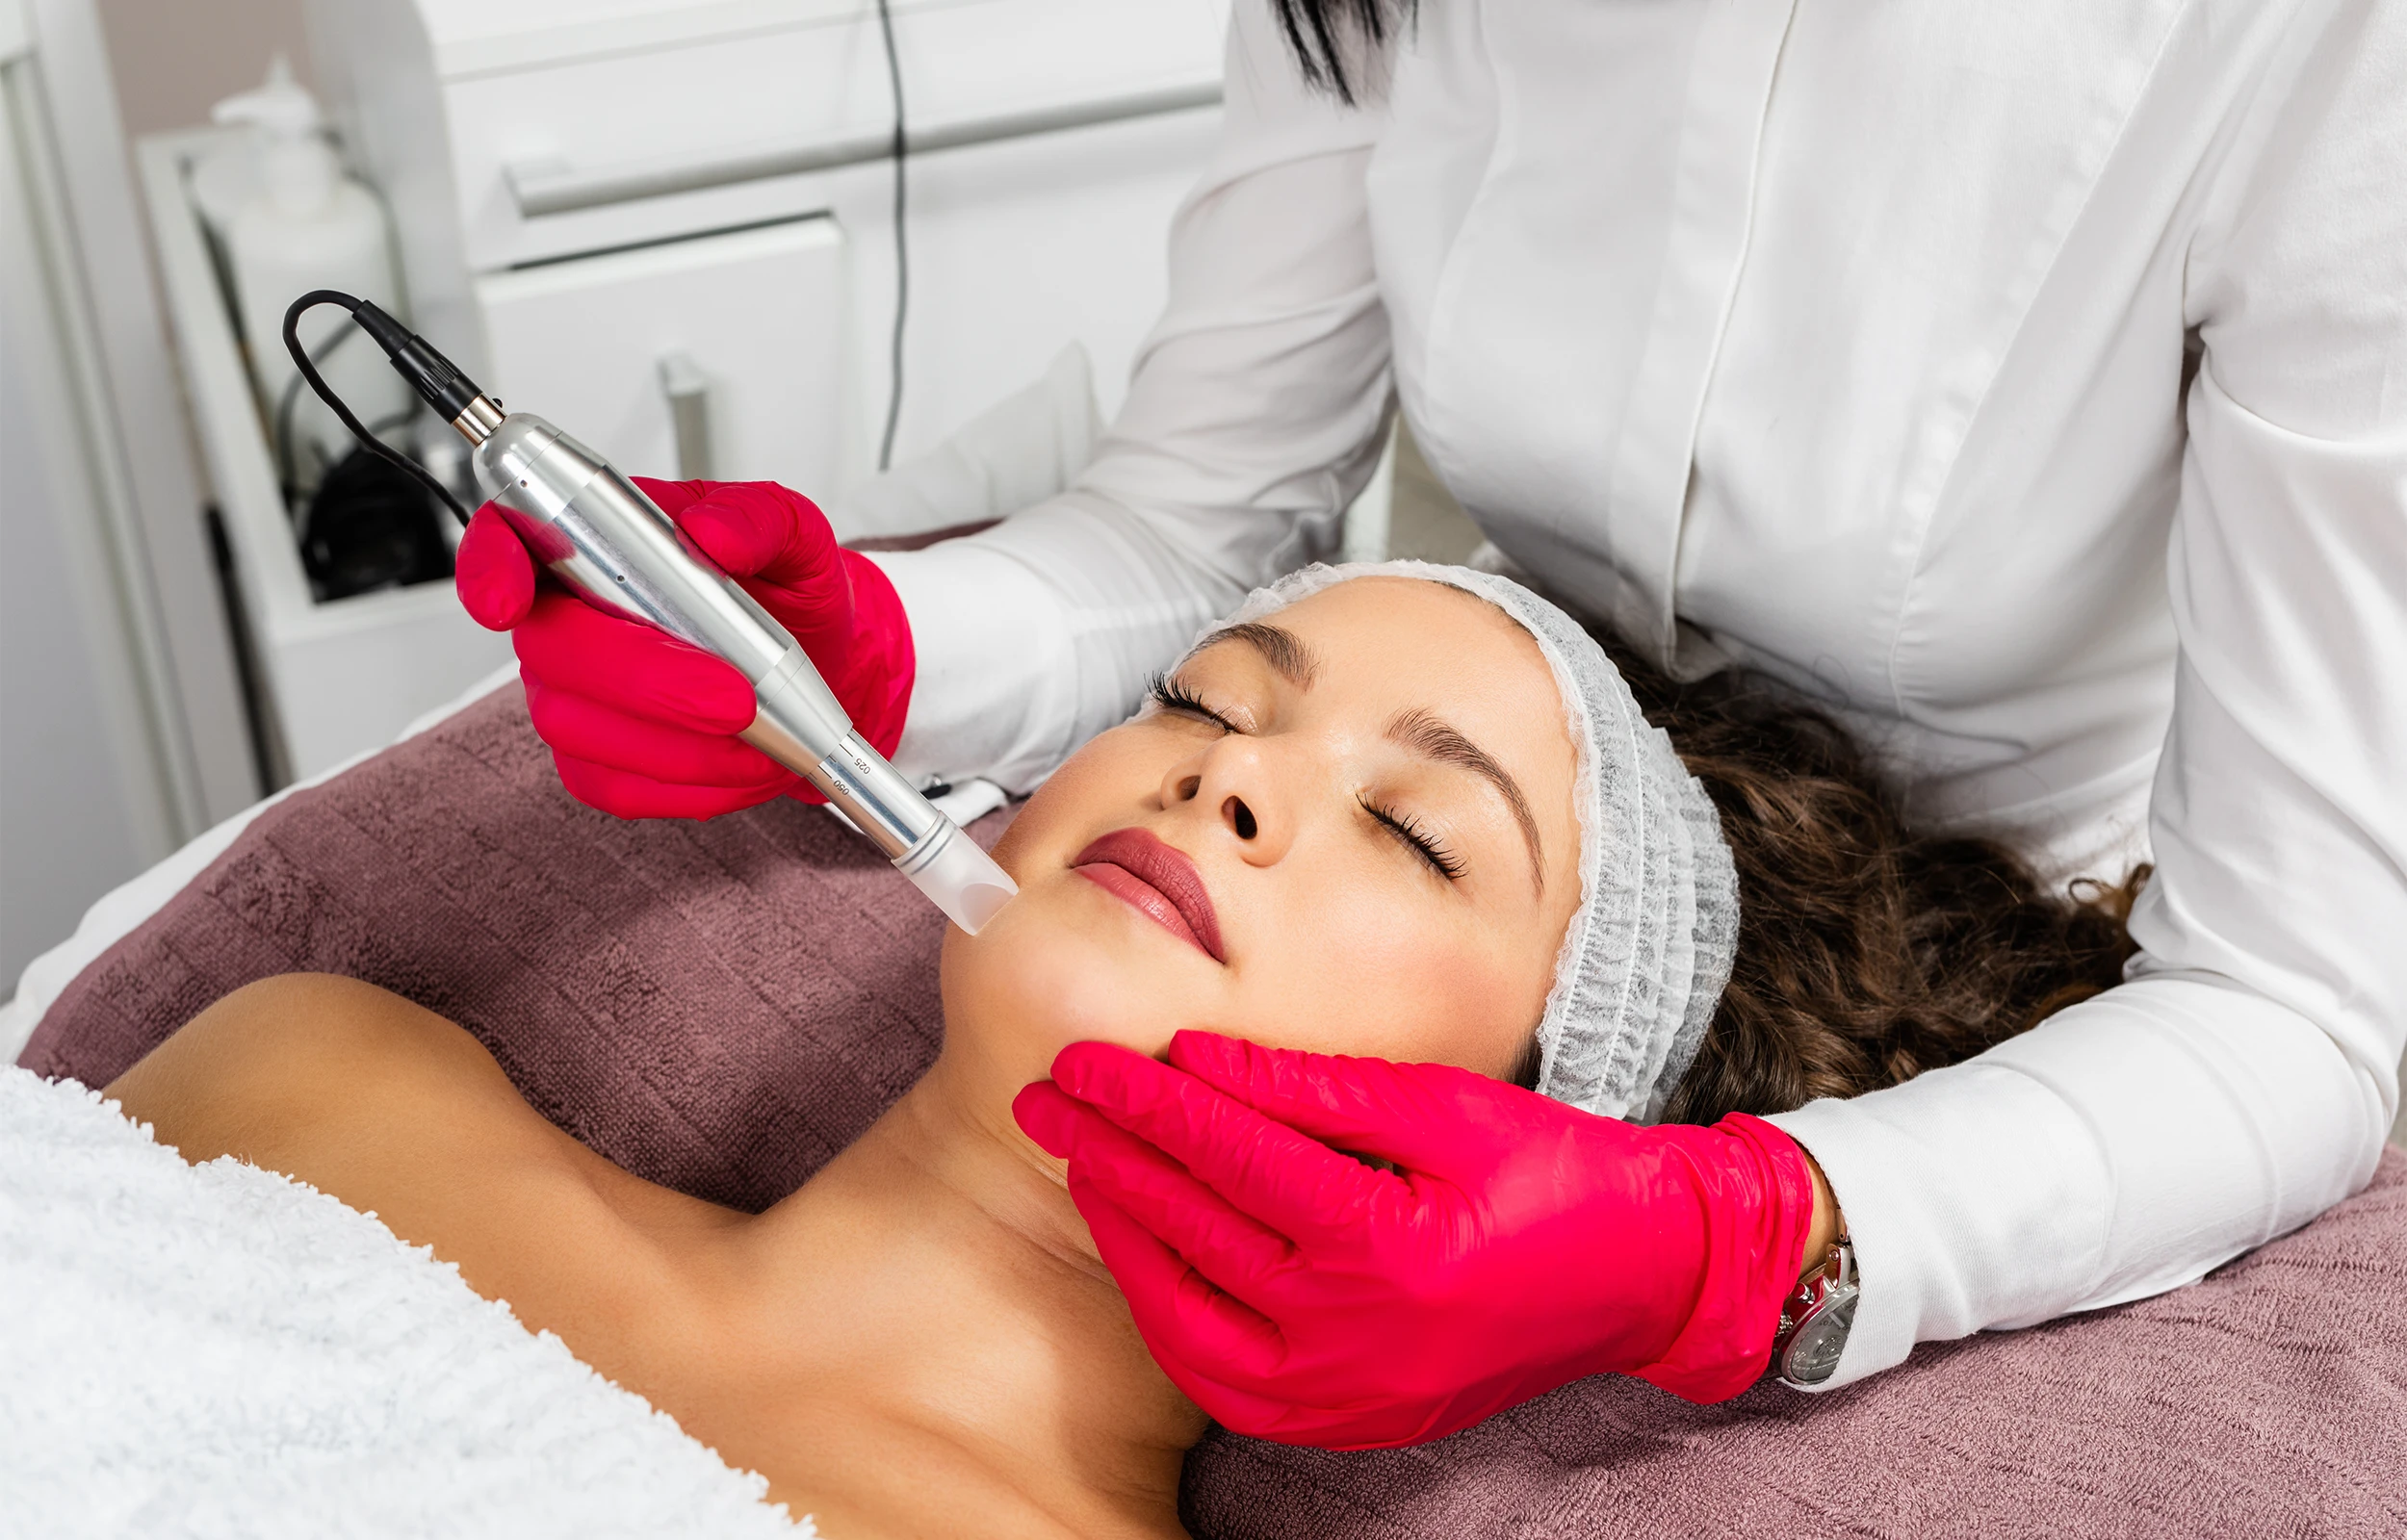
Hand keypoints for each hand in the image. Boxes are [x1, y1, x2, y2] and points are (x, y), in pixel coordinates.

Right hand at [455, 478, 913, 818]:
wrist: (825, 664)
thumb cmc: (787, 590)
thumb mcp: (794, 533)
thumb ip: (757, 517)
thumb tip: (712, 534)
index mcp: (593, 540)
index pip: (504, 541)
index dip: (489, 570)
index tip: (508, 600)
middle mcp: (566, 618)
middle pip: (551, 651)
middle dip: (644, 680)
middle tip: (735, 697)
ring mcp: (572, 696)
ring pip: (582, 730)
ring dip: (680, 744)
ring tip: (763, 735)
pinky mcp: (597, 763)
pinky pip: (618, 787)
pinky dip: (691, 786)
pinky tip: (741, 766)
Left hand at [1013, 1030, 1818, 1448]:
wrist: (1643, 1273)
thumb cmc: (1555, 1172)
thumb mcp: (1446, 1104)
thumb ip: (1319, 1089)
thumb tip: (1201, 1059)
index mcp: (1387, 1248)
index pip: (1232, 1158)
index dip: (1149, 1101)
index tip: (1087, 1058)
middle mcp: (1356, 1337)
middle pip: (1196, 1229)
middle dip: (1112, 1154)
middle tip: (1048, 1099)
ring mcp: (1348, 1396)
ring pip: (1189, 1318)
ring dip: (1127, 1236)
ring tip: (1084, 1165)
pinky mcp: (1350, 1421)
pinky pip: (1224, 1378)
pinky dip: (1173, 1313)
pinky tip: (1144, 1251)